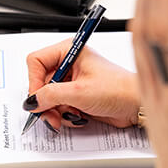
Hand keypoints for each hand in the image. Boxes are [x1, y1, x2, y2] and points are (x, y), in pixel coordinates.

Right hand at [25, 39, 140, 130]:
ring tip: (68, 117)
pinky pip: (59, 106)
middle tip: (50, 115)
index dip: (34, 81)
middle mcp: (69, 63)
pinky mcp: (77, 95)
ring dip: (55, 111)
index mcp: (70, 51)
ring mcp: (73, 80)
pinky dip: (65, 114)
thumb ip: (51, 95)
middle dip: (45, 102)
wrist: (136, 105)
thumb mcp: (79, 92)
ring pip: (48, 97)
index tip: (38, 98)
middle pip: (40, 82)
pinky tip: (78, 116)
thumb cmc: (118, 89)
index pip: (36, 61)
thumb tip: (31, 101)